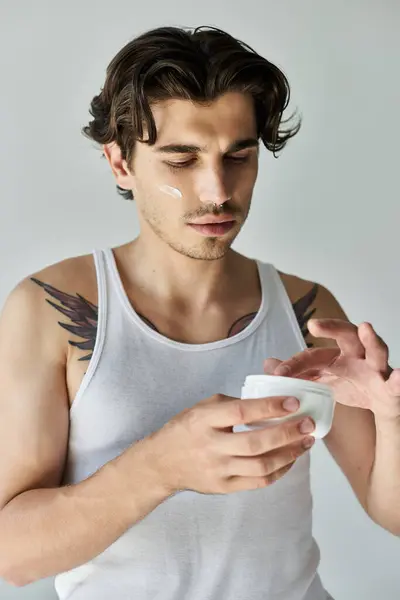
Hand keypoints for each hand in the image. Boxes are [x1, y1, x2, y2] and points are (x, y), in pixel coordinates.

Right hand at [142, 393, 315, 494]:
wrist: (162, 463)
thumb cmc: (186, 429)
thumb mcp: (203, 407)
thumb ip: (232, 404)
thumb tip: (268, 402)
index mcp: (204, 420)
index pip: (241, 413)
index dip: (269, 407)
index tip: (293, 402)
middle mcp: (211, 446)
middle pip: (256, 443)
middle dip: (287, 433)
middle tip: (308, 424)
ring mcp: (218, 470)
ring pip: (261, 466)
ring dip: (289, 454)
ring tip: (306, 442)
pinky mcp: (224, 487)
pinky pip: (258, 482)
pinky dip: (279, 471)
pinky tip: (290, 459)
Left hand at [268, 319, 399, 420]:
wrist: (380, 404)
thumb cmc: (350, 385)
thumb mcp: (321, 380)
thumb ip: (299, 372)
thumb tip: (269, 364)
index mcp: (336, 356)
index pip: (312, 355)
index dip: (295, 364)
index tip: (278, 374)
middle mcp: (357, 355)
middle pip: (346, 335)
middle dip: (332, 327)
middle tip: (314, 324)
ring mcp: (376, 368)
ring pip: (376, 350)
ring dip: (372, 339)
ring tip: (366, 328)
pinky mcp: (391, 386)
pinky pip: (396, 382)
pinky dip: (399, 379)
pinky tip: (399, 375)